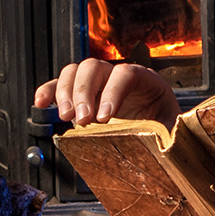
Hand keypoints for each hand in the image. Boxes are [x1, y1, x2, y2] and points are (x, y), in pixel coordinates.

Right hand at [33, 58, 180, 127]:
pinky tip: (41, 103)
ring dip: (66, 93)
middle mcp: (119, 77)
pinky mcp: (83, 95)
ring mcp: (99, 83)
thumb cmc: (166, 133)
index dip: (113, 92)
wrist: (159, 136)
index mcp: (147, 81)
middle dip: (85, 93)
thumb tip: (167, 147)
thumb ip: (170, 136)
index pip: (126, 73)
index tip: (104, 118)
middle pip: (95, 68)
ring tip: (67, 117)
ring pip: (75, 72)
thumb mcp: (173, 134)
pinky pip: (60, 85)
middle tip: (82, 120)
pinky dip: (49, 92)